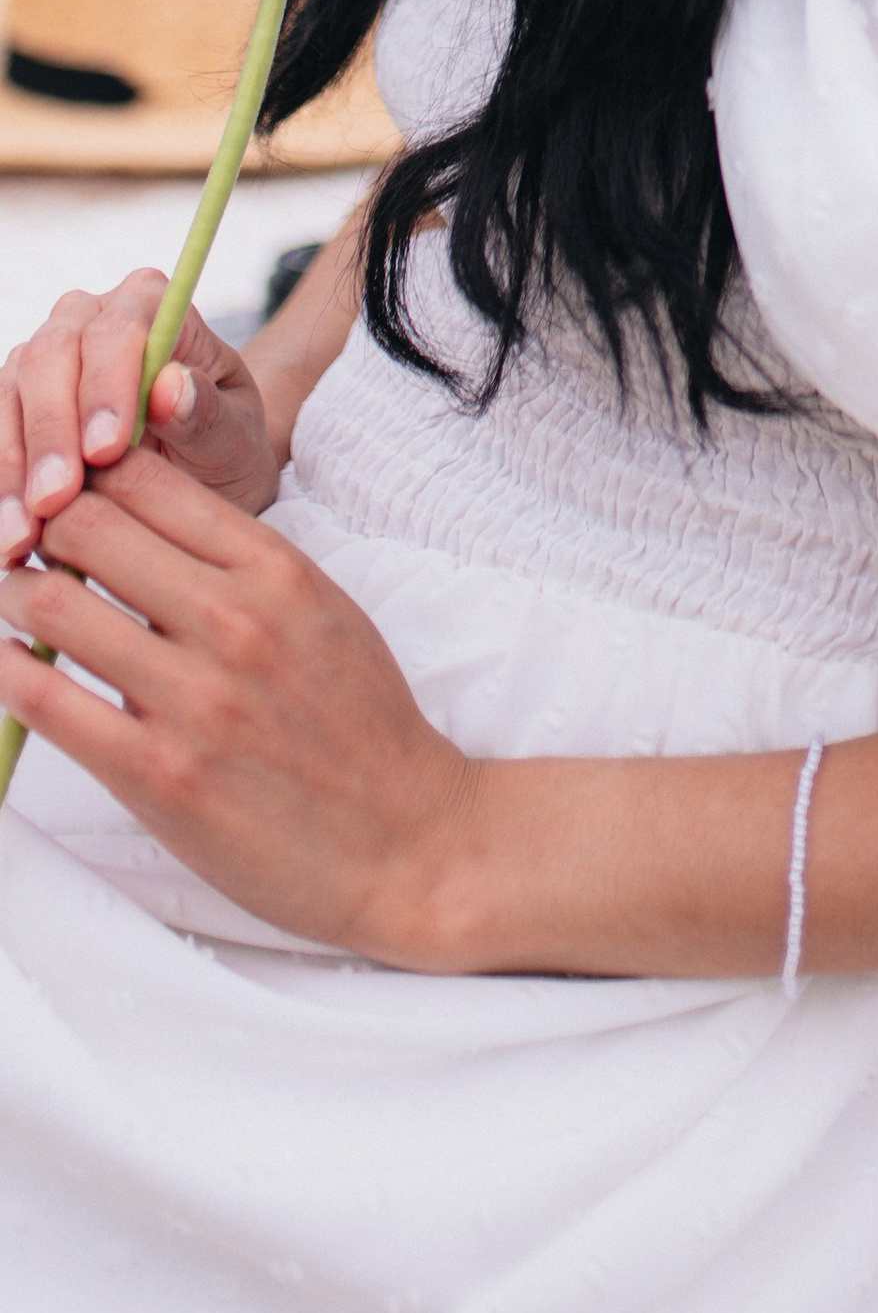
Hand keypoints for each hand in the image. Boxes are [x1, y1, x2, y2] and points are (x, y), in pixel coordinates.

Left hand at [0, 447, 479, 966]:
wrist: (404, 838)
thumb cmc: (362, 725)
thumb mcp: (321, 609)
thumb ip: (238, 567)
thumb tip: (141, 535)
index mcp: (276, 569)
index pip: (147, 479)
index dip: (86, 474)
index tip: (64, 493)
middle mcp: (234, 619)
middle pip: (86, 525)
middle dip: (35, 525)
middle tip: (19, 544)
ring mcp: (194, 697)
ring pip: (54, 605)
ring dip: (11, 592)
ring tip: (10, 599)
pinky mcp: (158, 775)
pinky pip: (48, 703)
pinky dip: (8, 672)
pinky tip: (6, 664)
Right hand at [1, 269, 279, 565]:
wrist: (200, 469)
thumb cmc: (224, 444)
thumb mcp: (234, 437)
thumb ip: (206, 414)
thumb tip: (171, 388)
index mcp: (151, 303)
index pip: (119, 330)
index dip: (106, 387)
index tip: (105, 451)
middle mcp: (88, 316)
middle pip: (49, 357)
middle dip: (49, 434)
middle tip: (55, 502)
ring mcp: (43, 358)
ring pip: (9, 396)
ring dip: (11, 471)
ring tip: (22, 538)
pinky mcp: (14, 402)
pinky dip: (0, 488)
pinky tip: (9, 538)